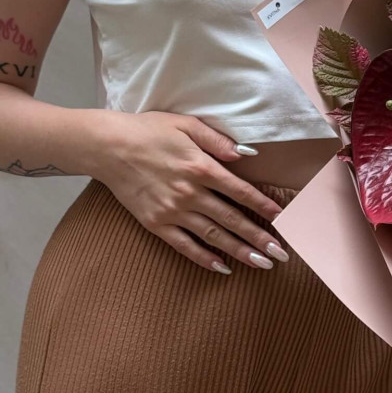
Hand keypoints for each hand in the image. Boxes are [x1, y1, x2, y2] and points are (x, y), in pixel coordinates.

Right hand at [92, 110, 287, 273]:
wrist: (108, 147)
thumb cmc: (150, 130)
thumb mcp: (188, 124)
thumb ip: (219, 141)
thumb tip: (248, 154)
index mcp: (201, 167)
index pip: (240, 191)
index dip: (263, 205)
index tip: (282, 218)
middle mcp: (189, 193)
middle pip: (231, 219)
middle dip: (258, 238)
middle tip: (280, 254)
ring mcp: (171, 211)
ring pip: (212, 236)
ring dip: (239, 251)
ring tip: (261, 264)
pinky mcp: (155, 224)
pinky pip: (183, 246)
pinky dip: (203, 258)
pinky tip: (222, 268)